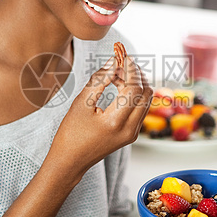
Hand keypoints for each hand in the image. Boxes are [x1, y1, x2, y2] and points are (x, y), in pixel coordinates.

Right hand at [48, 54, 152, 180]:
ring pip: (146, 100)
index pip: (134, 88)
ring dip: (135, 83)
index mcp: (116, 122)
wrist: (70, 161)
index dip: (130, 69)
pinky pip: (140, 108)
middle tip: (120, 63)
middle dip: (136, 74)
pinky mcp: (131, 134)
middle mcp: (129, 129)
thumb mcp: (81, 103)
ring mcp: (133, 133)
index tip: (121, 56)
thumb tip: (113, 61)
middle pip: (146, 93)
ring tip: (115, 74)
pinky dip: (133, 94)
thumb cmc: (71, 133)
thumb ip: (99, 80)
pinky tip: (118, 86)